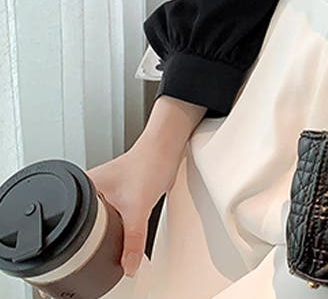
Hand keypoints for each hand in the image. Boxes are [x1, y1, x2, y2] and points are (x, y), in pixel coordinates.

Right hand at [85, 137, 183, 276]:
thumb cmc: (149, 162)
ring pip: (104, 223)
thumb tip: (128, 266)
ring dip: (111, 233)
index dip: (79, 246)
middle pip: (88, 227)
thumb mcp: (138, 207)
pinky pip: (117, 219)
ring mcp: (107, 193)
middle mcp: (92, 190)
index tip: (89, 259)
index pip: (73, 225)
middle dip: (98, 242)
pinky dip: (122, 228)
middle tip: (108, 250)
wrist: (168, 147)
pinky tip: (127, 230)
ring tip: (119, 238)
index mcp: (84, 189)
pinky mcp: (122, 196)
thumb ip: (133, 240)